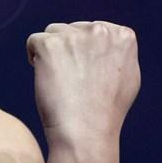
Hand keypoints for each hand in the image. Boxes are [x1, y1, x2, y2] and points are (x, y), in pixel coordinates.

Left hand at [26, 21, 139, 146]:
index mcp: (123, 36)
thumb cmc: (106, 112)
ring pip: (53, 34)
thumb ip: (117, 53)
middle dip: (68, 51)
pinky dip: (35, 59)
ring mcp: (74, 36)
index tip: (86, 74)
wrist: (86, 132)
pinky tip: (45, 78)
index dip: (85, 52)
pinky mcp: (50, 45)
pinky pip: (34, 42)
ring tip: (60, 81)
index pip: (95, 30)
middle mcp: (101, 31)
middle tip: (71, 82)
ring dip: (52, 53)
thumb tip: (107, 40)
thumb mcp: (127, 76)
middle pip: (73, 29)